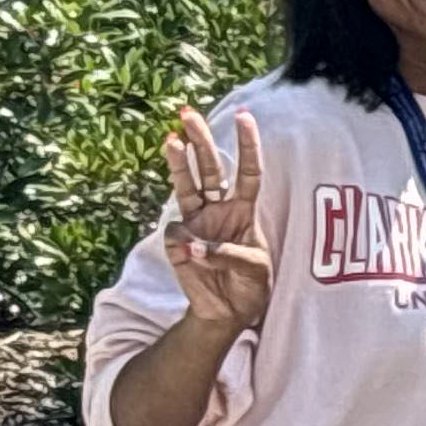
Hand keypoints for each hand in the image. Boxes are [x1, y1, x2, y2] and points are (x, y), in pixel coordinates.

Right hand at [160, 106, 273, 336]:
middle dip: (199, 140)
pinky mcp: (178, 242)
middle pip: (209, 168)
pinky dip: (185, 245)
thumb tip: (192, 245)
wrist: (228, 312)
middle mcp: (218, 209)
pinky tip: (193, 259)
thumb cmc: (249, 285)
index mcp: (244, 210)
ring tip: (171, 139)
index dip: (247, 145)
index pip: (248, 171)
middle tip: (187, 113)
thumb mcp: (255, 270)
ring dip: (178, 164)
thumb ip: (230, 256)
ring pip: (185, 186)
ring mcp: (195, 223)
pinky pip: (177, 235)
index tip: (245, 116)